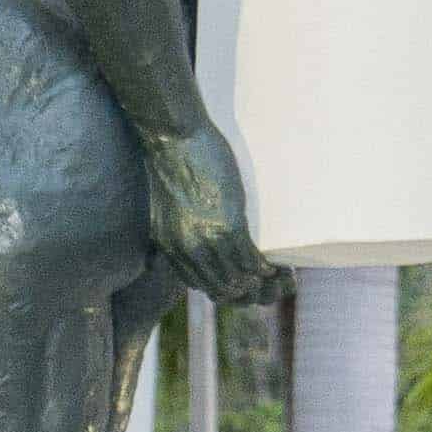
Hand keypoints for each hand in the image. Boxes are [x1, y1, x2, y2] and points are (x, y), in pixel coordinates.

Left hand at [140, 117, 272, 308]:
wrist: (173, 139)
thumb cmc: (169, 165)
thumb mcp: (159, 210)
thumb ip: (168, 232)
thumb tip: (168, 249)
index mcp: (170, 246)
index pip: (196, 283)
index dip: (219, 288)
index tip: (234, 284)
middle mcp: (186, 249)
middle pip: (218, 287)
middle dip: (240, 291)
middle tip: (258, 286)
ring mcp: (207, 239)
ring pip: (236, 277)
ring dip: (255, 282)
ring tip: (269, 278)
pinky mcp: (228, 225)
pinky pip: (249, 258)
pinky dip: (261, 267)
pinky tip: (271, 266)